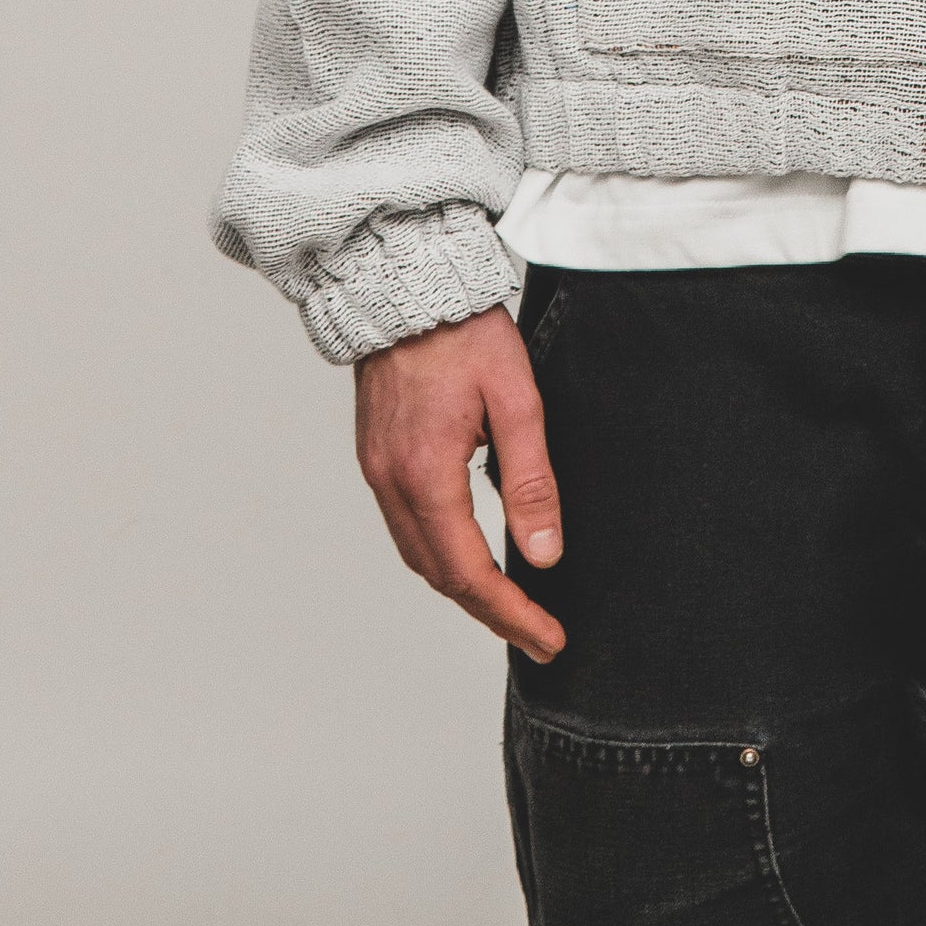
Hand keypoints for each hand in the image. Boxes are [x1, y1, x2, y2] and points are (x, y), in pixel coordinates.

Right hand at [354, 304, 566, 661]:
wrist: (405, 286)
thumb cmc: (464, 333)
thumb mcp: (517, 399)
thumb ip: (531, 479)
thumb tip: (544, 556)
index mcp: (426, 474)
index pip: (470, 572)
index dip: (511, 614)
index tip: (548, 639)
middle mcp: (391, 483)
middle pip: (440, 575)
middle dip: (491, 613)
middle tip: (538, 636)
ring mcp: (378, 471)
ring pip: (418, 555)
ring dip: (463, 588)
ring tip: (511, 609)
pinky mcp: (377, 457)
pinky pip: (406, 527)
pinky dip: (440, 555)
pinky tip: (469, 556)